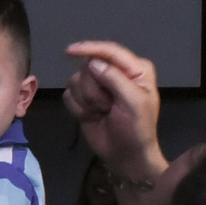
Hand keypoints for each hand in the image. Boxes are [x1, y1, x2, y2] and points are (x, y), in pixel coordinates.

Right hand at [62, 41, 165, 180]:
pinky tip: (91, 117)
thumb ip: (115, 79)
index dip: (90, 49)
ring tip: (102, 113)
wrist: (126, 155)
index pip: (109, 51)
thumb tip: (92, 63)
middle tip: (107, 106)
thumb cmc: (136, 129)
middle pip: (88, 66)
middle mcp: (115, 73)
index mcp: (134, 69)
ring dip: (87, 101)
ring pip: (76, 81)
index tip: (70, 51)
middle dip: (94, 90)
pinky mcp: (84, 100)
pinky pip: (69, 95)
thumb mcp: (133, 102)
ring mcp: (98, 86)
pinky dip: (78, 109)